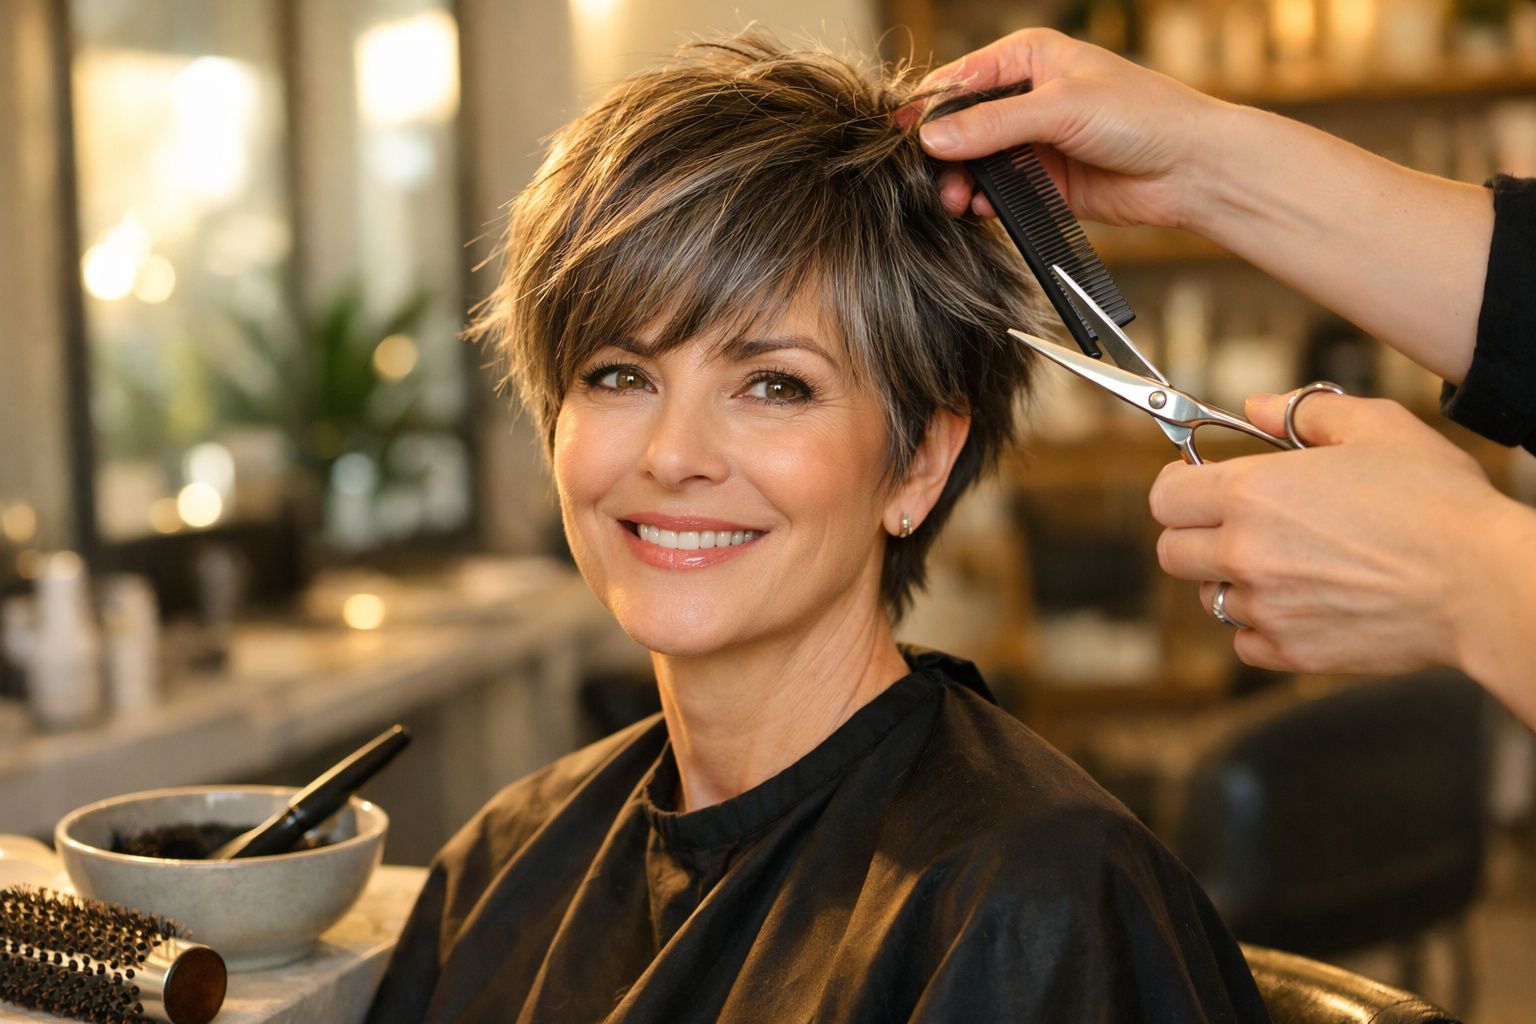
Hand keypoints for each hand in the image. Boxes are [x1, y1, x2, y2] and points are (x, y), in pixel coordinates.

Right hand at [914, 29, 1231, 229]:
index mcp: (1028, 58)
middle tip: (934, 182)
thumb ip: (993, 124)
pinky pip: (999, 192)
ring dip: (962, 183)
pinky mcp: (1044, 181)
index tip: (904, 139)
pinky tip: (984, 211)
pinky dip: (985, 203)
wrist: (1191, 169)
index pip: (960, 80)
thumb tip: (934, 138)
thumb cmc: (1143, 116)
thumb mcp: (1061, 108)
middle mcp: (1027, 97)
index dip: (929, 109)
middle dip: (944, 155)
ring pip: (976, 163)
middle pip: (962, 126)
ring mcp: (1034, 141)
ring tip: (956, 202)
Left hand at [1149, 391, 1507, 676]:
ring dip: (1233, 579)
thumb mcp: (1376, 427)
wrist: (1482, 584)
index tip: (1199, 484)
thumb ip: (1303, 412)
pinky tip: (1301, 601)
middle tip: (1239, 524)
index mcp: (1253, 493)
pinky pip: (1242, 640)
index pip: (1165, 496)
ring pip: (1208, 596)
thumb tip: (1255, 407)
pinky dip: (1261, 624)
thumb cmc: (1437, 503)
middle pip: (1173, 551)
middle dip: (1196, 534)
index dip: (1180, 486)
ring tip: (1289, 562)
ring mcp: (1264, 607)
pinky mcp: (1289, 651)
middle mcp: (1246, 552)